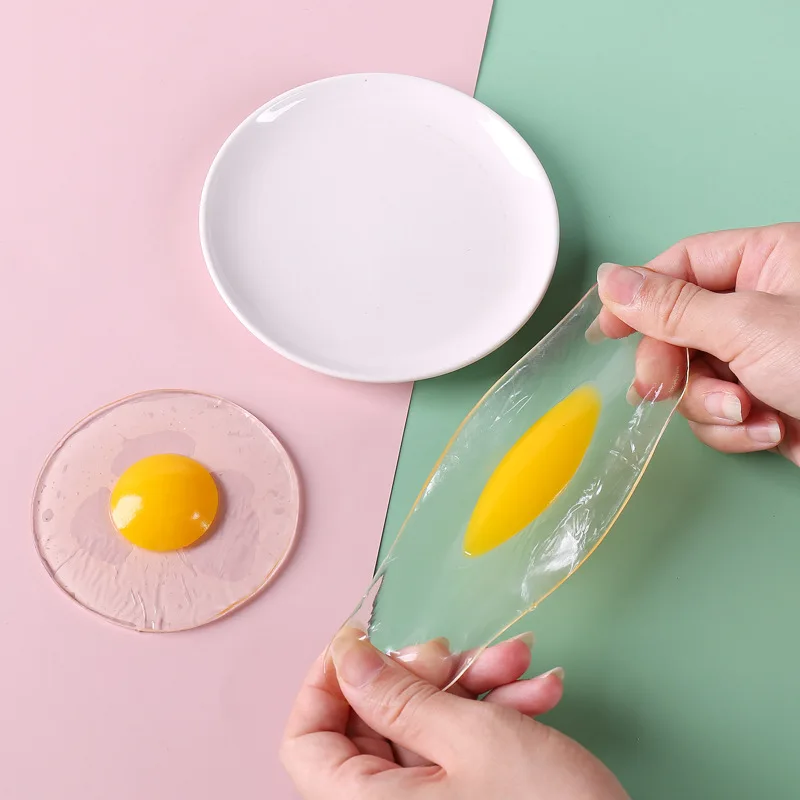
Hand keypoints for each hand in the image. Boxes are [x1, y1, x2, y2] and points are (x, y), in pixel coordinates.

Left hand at [281, 628, 628, 798]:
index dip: (325, 682)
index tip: (358, 641)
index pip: (306, 740)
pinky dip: (496, 712)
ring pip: (427, 725)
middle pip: (374, 722)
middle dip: (423, 674)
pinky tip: (538, 692)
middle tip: (455, 653)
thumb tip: (346, 655)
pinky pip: (463, 746)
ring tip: (517, 662)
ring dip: (472, 684)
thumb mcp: (469, 739)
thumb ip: (397, 695)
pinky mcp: (471, 798)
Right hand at [596, 222, 799, 465]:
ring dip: (710, 405)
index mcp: (766, 261)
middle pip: (677, 327)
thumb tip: (612, 280)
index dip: (639, 297)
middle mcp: (761, 304)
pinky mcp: (764, 399)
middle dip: (674, 367)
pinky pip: (717, 410)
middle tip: (662, 388)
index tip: (608, 330)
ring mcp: (762, 355)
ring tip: (748, 412)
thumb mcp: (747, 327)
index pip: (679, 265)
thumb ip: (672, 306)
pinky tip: (768, 431)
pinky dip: (734, 429)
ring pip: (693, 377)